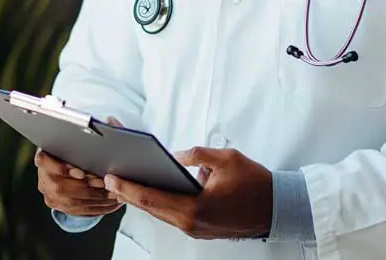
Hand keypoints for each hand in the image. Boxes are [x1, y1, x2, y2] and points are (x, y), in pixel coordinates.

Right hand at [35, 116, 123, 216]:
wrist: (71, 162)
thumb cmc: (79, 145)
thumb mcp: (83, 135)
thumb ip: (96, 129)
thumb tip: (110, 121)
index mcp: (44, 154)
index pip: (43, 160)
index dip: (60, 168)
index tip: (81, 172)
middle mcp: (43, 177)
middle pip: (60, 187)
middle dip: (85, 187)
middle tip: (105, 185)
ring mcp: (49, 194)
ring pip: (70, 202)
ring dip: (94, 199)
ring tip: (113, 194)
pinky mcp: (58, 205)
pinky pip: (76, 211)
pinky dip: (96, 208)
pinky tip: (111, 203)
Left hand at [104, 147, 272, 239]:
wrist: (276, 208)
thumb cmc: (254, 184)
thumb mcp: (226, 159)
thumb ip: (198, 155)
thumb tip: (178, 156)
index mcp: (194, 209)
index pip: (152, 198)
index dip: (128, 188)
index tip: (111, 178)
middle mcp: (191, 224)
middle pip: (152, 209)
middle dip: (129, 193)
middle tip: (110, 179)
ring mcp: (195, 229)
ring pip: (161, 213)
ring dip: (143, 199)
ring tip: (125, 183)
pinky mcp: (201, 228)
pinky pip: (173, 215)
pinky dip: (160, 203)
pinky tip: (153, 191)